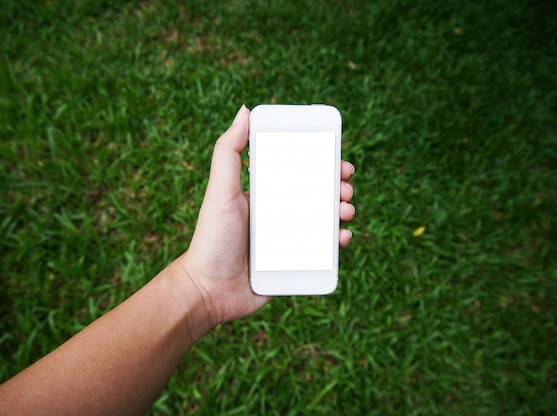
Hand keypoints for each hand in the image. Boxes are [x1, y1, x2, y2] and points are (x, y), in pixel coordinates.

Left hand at [179, 105, 354, 325]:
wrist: (209, 290)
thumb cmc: (212, 238)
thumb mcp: (221, 190)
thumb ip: (228, 151)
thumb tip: (245, 111)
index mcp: (265, 194)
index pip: (299, 172)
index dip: (322, 164)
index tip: (339, 160)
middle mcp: (279, 215)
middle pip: (318, 195)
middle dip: (338, 188)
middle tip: (346, 188)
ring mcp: (288, 241)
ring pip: (325, 222)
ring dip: (342, 212)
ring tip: (346, 211)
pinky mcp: (294, 265)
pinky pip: (323, 253)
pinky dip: (337, 244)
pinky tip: (342, 238)